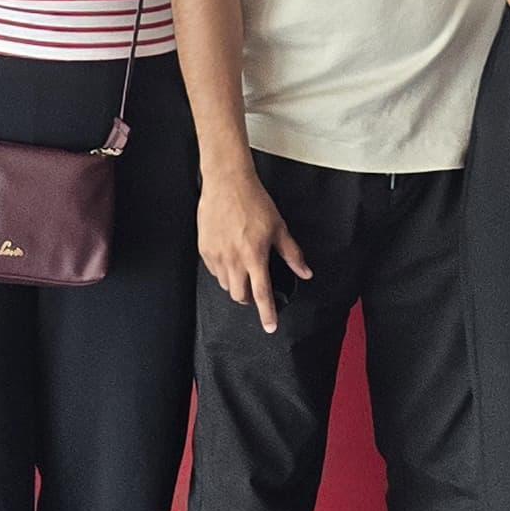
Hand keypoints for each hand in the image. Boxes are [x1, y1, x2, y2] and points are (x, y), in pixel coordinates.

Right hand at [197, 164, 310, 333]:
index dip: (267, 313)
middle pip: (240, 295)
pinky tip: (229, 257)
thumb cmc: (253, 201)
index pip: (262, 294)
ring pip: (225, 284)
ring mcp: (217, 255)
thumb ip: (292, 254)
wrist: (227, 183)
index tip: (270, 326)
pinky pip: (213, 270)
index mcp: (254, 256)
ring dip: (235, 284)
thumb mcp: (279, 227)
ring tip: (242, 268)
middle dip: (248, 299)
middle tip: (255, 290)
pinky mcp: (204, 249)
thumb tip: (305, 272)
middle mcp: (234, 259)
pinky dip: (222, 271)